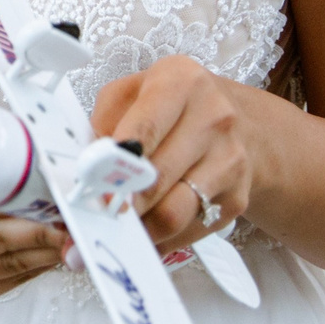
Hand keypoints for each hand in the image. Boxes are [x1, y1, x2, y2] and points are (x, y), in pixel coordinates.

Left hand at [91, 56, 253, 253]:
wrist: (241, 125)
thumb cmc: (173, 107)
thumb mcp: (132, 94)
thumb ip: (103, 123)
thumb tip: (83, 171)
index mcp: (182, 83)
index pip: (144, 129)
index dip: (115, 164)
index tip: (94, 188)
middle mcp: (213, 119)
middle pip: (157, 178)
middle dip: (119, 204)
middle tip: (89, 220)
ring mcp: (229, 162)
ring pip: (173, 214)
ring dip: (137, 229)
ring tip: (111, 231)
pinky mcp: (235, 199)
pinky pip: (186, 232)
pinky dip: (158, 240)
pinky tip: (142, 235)